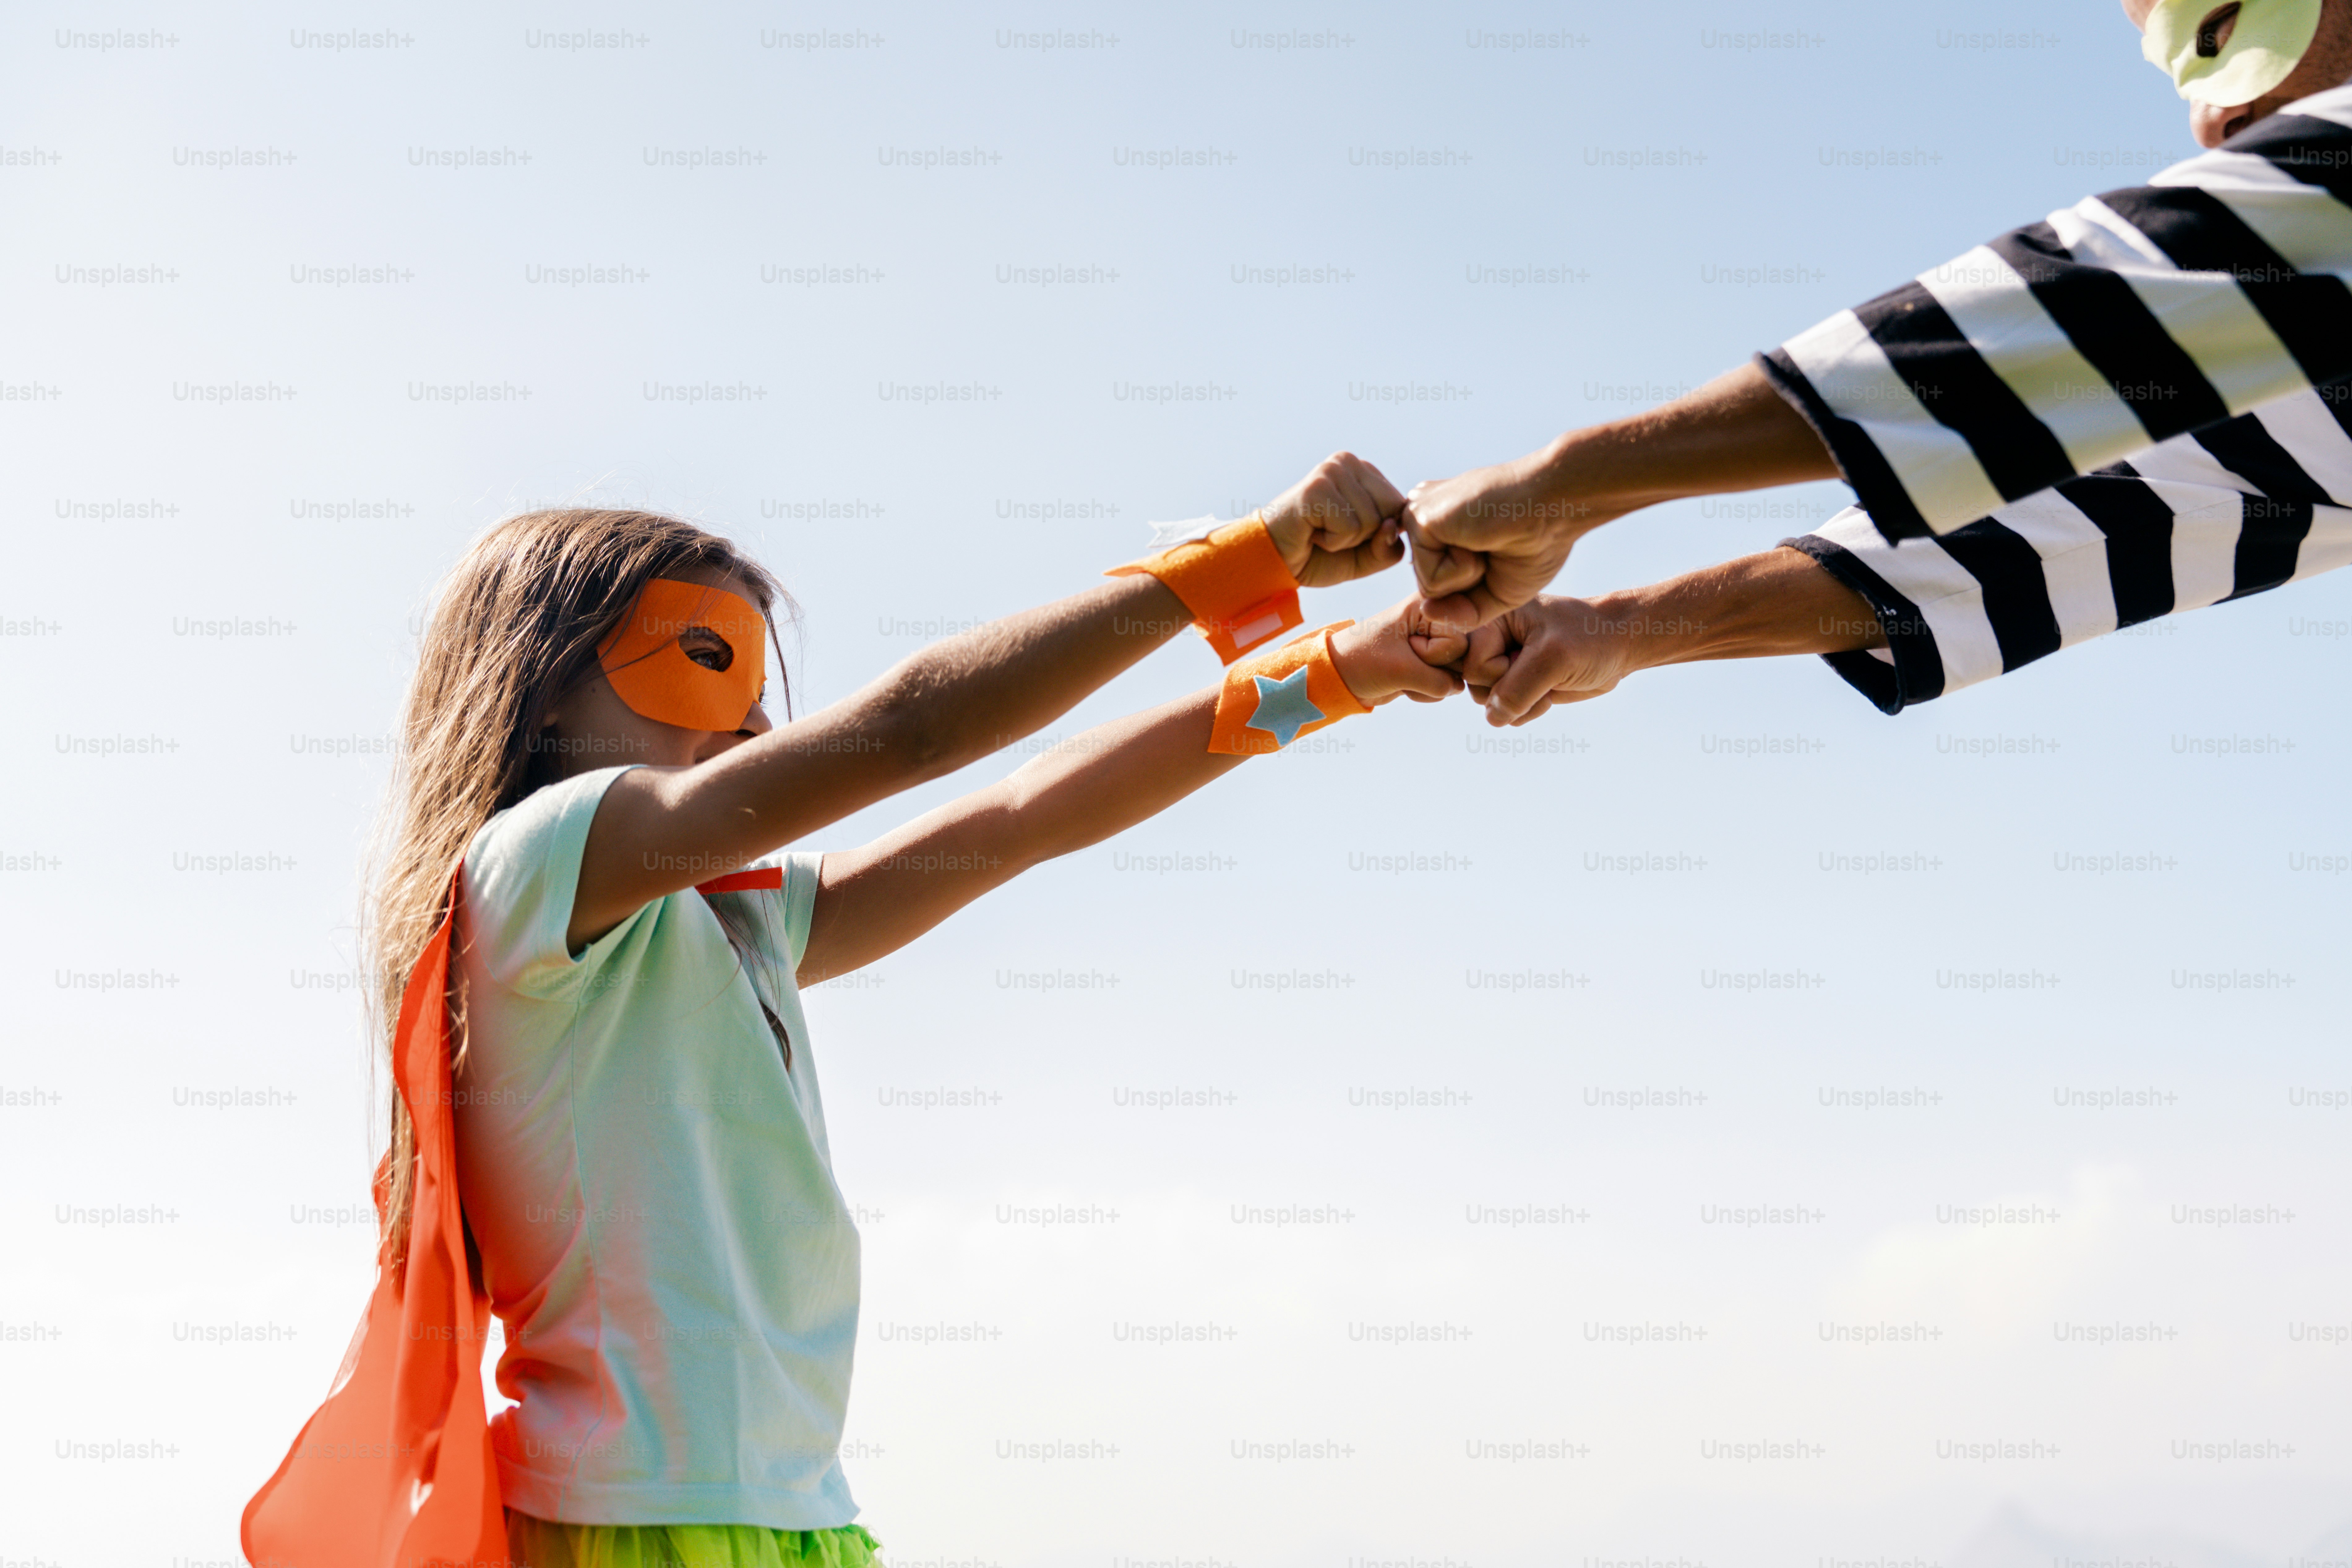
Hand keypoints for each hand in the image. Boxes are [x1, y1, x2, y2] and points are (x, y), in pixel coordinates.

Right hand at [1260, 451, 1408, 586]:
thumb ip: (1389, 547)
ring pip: (1371, 520)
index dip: (1379, 532)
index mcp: (1364, 471)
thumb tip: (1393, 527)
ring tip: (1319, 531)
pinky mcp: (1317, 486)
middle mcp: (1349, 462)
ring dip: (1345, 540)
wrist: (1273, 561)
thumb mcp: (1365, 557)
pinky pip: (1349, 527)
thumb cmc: (1318, 554)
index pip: (1400, 505)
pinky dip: (1332, 541)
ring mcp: (1331, 470)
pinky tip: (1312, 532)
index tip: (1346, 531)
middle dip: (1365, 535)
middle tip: (1331, 532)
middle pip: (1390, 510)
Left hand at [1330, 598, 1467, 706]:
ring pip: (1454, 674)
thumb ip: (1440, 681)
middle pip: (1461, 657)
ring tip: (1401, 673)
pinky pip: (1444, 685)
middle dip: (1432, 671)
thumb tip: (1460, 688)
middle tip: (1403, 662)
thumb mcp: (1401, 671)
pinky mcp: (1430, 663)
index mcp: (1429, 606)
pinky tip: (1404, 682)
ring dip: (1427, 684)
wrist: (1339, 677)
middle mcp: (1437, 621)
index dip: (1432, 654)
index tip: (1405, 647)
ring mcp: (1434, 642)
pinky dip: (1424, 691)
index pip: (1458, 641)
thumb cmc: (1362, 662)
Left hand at [1402, 457, 1608, 630]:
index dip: (1477, 586)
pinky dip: (1463, 571)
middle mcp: (1425, 520)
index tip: (1502, 550)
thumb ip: (1462, 610)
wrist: (1554, 509)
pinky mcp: (1418, 519)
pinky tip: (1478, 537)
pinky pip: (1431, 580)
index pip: (1440, 587)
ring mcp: (1419, 518)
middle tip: (1496, 545)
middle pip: (1432, 591)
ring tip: (1487, 539)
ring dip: (1468, 576)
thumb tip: (1426, 612)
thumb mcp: (1497, 592)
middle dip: (1471, 585)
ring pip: (1429, 589)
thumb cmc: (1536, 544)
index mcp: (1440, 530)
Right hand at [1455, 595, 1642, 725]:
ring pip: (1488, 701)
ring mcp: (1504, 663)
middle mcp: (1493, 640)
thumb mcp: (1553, 658)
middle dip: (1509, 689)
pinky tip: (1550, 692)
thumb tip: (1493, 718)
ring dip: (1522, 703)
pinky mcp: (1517, 684)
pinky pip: (1505, 712)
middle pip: (1473, 683)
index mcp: (1493, 619)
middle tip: (1541, 671)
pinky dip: (1529, 710)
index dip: (1497, 671)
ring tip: (1548, 681)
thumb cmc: (1590, 640)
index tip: (1527, 656)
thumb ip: (1517, 689)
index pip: (1469, 661)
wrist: (1619, 645)